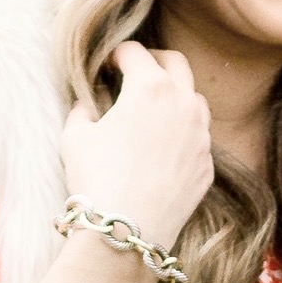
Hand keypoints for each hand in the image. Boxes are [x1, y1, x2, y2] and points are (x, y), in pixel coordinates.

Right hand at [62, 44, 216, 259]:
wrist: (127, 230)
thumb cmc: (96, 178)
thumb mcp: (74, 136)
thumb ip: (82, 109)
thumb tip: (88, 104)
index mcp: (150, 88)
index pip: (135, 53)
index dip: (116, 55)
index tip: (106, 65)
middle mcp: (183, 104)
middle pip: (176, 63)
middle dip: (154, 61)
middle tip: (134, 72)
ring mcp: (201, 136)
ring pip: (194, 98)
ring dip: (175, 95)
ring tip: (153, 109)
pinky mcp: (207, 165)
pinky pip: (199, 137)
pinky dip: (183, 131)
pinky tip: (164, 146)